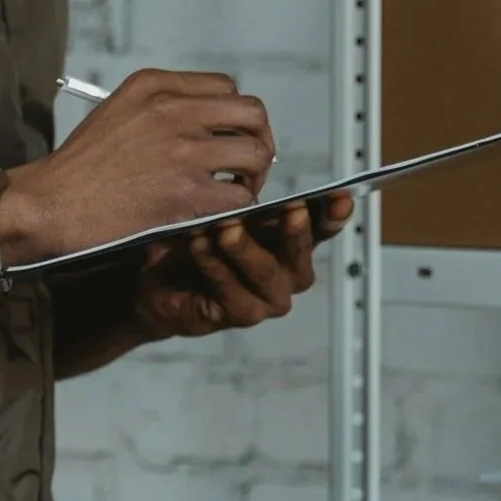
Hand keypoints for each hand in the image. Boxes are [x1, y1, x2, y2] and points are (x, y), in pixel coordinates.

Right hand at [0, 70, 276, 262]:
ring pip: (256, 154)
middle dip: (259, 141)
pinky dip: (237, 208)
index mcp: (155, 85)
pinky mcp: (184, 191)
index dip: (235, 117)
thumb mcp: (118, 111)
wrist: (48, 204)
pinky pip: (240, 196)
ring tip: (236, 192)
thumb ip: (162, 107)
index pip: (227, 87)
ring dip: (253, 176)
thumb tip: (209, 123)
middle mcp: (172, 109)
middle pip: (252, 113)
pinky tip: (219, 214)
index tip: (228, 139)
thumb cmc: (80, 167)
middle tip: (246, 167)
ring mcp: (181, 149)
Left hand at [137, 193, 355, 338]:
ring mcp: (268, 299)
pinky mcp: (241, 316)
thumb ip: (242, 205)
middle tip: (291, 210)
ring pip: (265, 273)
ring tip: (226, 228)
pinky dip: (214, 266)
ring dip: (245, 248)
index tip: (341, 198)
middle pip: (299, 254)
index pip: (321, 228)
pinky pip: (230, 291)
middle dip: (295, 232)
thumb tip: (252, 185)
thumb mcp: (221, 214)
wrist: (159, 283)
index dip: (332, 215)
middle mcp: (288, 274)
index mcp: (291, 243)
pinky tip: (199, 246)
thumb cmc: (198, 243)